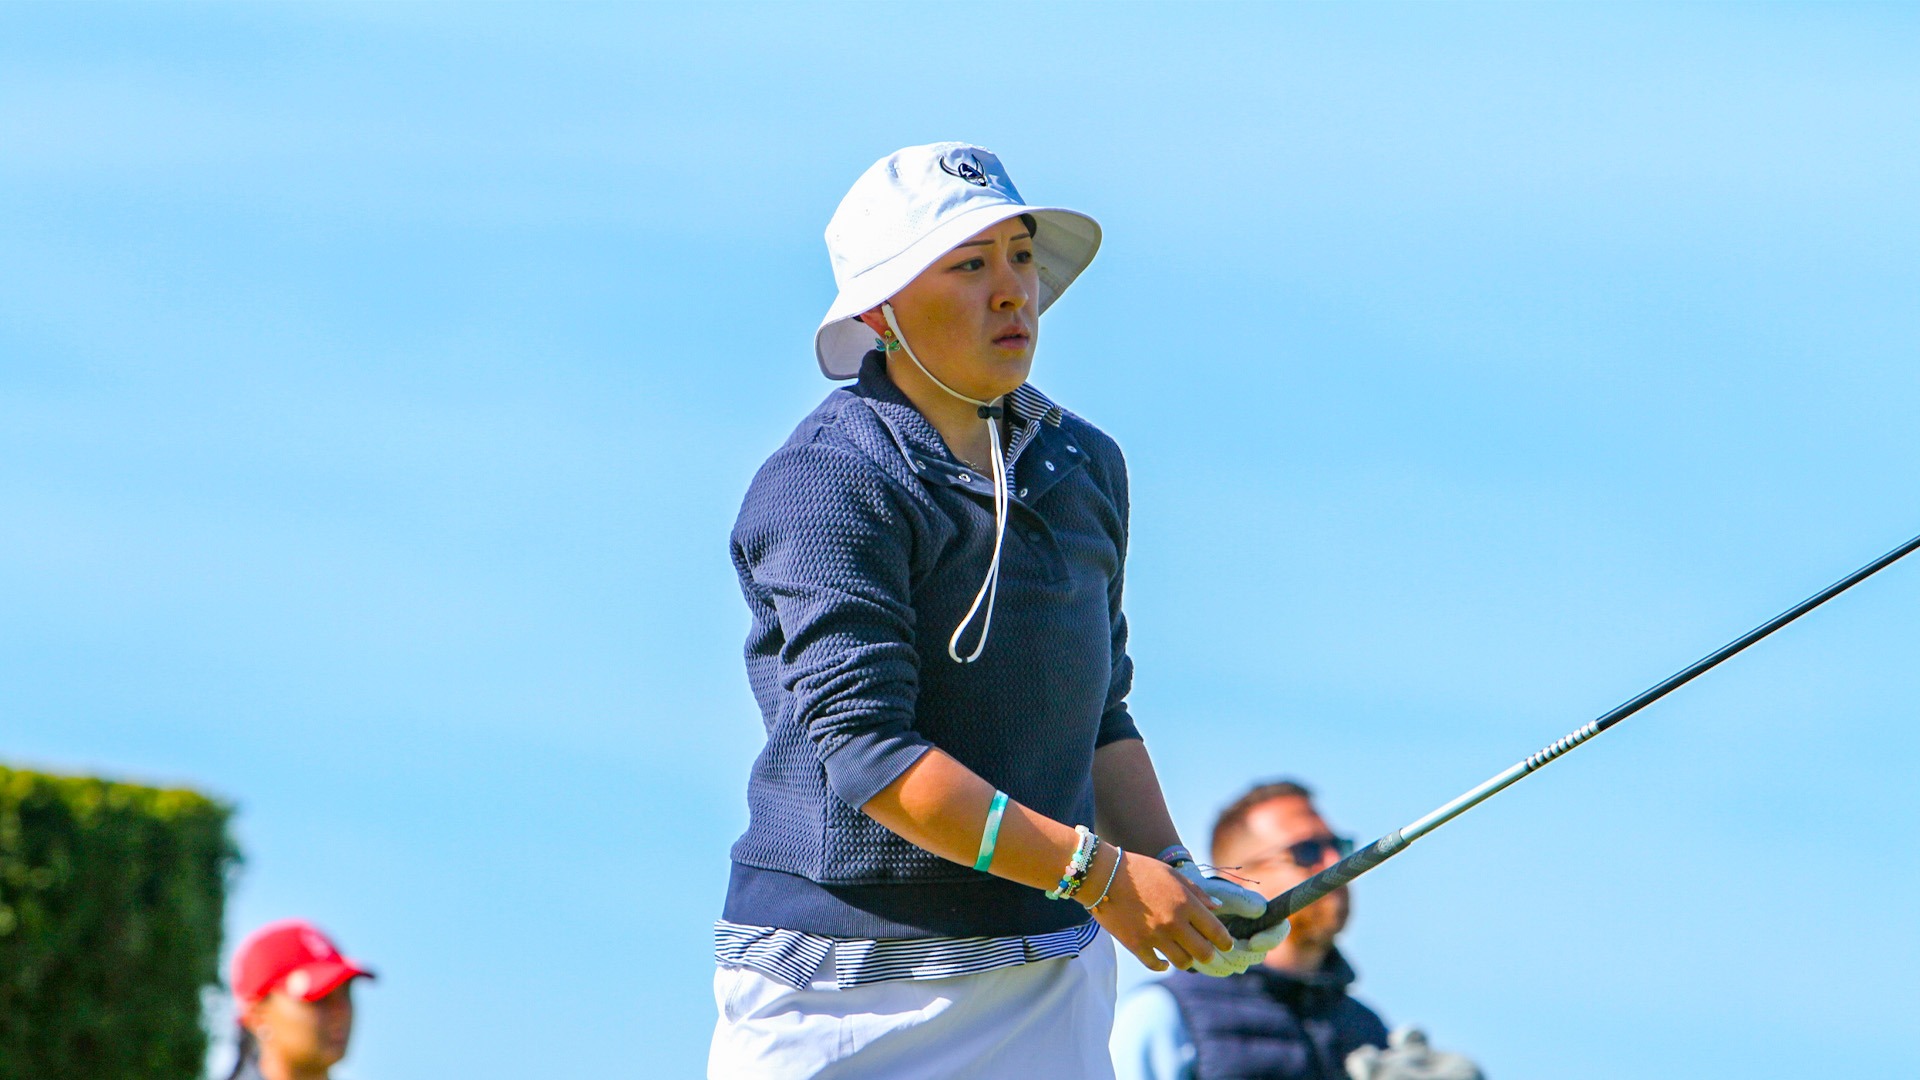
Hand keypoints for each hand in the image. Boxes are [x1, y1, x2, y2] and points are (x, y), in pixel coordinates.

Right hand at [1084, 845, 1235, 972]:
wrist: (1103, 876)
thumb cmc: (1140, 870)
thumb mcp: (1172, 874)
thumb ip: (1197, 893)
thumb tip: (1217, 908)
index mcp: (1186, 903)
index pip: (1216, 931)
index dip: (1226, 942)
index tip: (1226, 945)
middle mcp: (1174, 922)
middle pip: (1203, 953)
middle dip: (1208, 954)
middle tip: (1206, 952)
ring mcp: (1155, 936)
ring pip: (1182, 963)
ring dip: (1186, 959)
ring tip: (1183, 953)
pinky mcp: (1137, 945)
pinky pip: (1156, 965)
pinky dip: (1162, 964)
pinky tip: (1163, 959)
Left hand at [1172, 861, 1290, 976]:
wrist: (1184, 903)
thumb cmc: (1207, 892)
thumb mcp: (1220, 892)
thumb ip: (1239, 899)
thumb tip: (1261, 910)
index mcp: (1260, 916)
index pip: (1279, 930)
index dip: (1270, 940)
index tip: (1253, 942)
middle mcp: (1254, 934)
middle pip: (1258, 955)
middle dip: (1239, 954)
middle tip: (1219, 947)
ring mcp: (1240, 949)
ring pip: (1239, 965)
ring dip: (1222, 960)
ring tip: (1205, 948)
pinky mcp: (1224, 958)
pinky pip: (1223, 970)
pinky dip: (1211, 965)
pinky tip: (1196, 955)